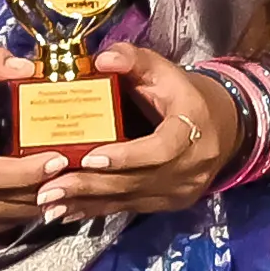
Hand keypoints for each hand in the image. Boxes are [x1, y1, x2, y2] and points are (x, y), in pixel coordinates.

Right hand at [0, 53, 70, 244]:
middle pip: (19, 197)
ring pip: (24, 213)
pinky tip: (58, 188)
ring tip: (78, 176)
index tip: (60, 158)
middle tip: (83, 165)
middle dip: (54, 184)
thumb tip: (25, 64)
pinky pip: (20, 221)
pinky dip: (40, 205)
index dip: (29, 171)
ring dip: (53, 196)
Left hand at [36, 48, 235, 222]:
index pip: (162, 149)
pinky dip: (95, 209)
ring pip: (129, 198)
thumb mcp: (163, 70)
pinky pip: (128, 208)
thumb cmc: (183, 94)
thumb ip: (133, 59)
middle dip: (91, 185)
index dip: (127, 156)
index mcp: (193, 127)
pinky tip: (66, 211)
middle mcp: (191, 166)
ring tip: (48, 202)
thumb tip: (102, 59)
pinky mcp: (167, 203)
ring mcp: (180, 190)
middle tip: (49, 188)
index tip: (90, 156)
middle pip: (138, 180)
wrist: (221, 126)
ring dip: (86, 202)